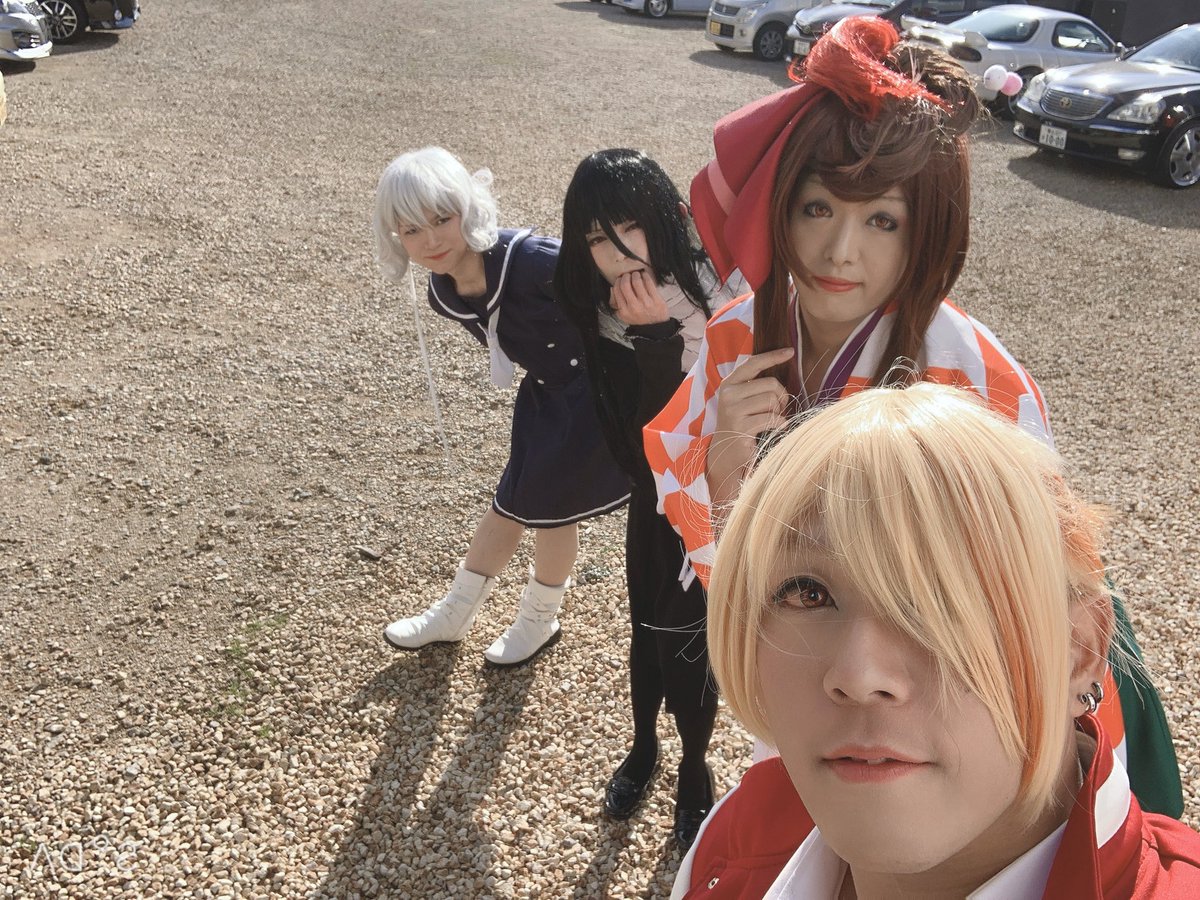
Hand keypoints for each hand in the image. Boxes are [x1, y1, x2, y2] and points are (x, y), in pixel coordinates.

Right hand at [609, 270, 669, 325]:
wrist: (655, 328)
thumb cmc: (640, 320)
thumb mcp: (624, 316)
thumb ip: (617, 304)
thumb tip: (612, 289)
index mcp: (624, 311)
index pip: (617, 291)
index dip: (617, 282)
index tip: (619, 279)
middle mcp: (634, 307)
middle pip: (625, 285)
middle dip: (625, 277)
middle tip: (627, 275)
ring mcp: (646, 303)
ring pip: (637, 282)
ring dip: (635, 275)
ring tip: (636, 274)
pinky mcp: (656, 299)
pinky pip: (649, 283)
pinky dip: (645, 276)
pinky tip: (644, 275)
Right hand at [706, 347, 794, 511]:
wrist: (726, 454)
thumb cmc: (742, 425)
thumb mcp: (744, 401)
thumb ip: (756, 386)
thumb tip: (783, 367)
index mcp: (729, 384)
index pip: (753, 363)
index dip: (773, 356)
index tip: (790, 351)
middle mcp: (729, 394)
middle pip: (770, 384)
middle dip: (781, 397)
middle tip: (779, 409)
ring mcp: (733, 410)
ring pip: (772, 400)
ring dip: (779, 412)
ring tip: (772, 420)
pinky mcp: (741, 426)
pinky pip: (772, 418)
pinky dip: (779, 424)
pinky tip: (772, 430)